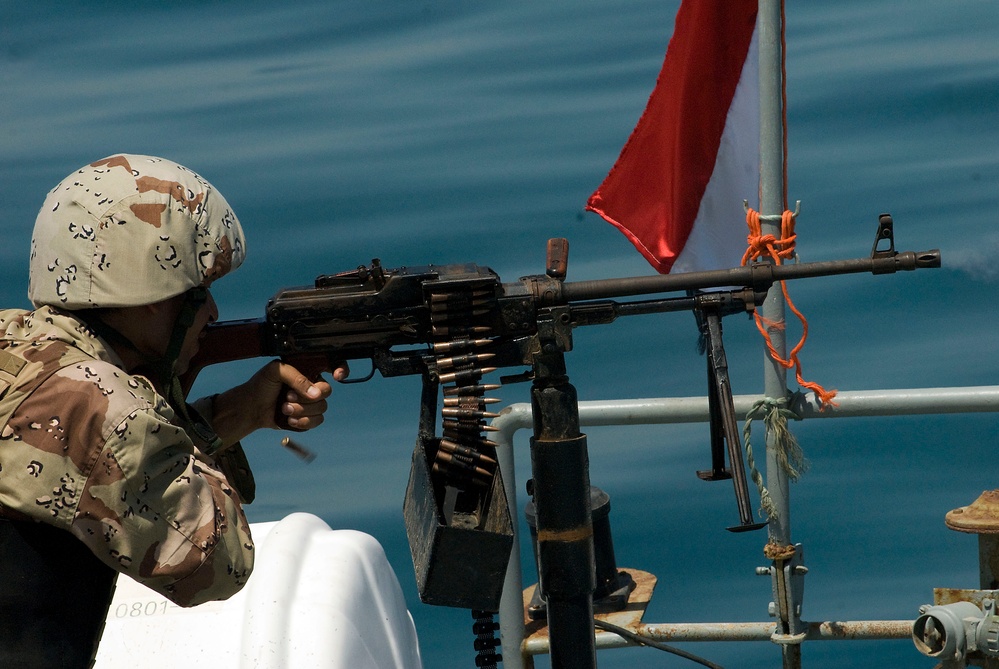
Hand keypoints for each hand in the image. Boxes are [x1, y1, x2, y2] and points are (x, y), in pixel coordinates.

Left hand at [208, 360, 348, 445]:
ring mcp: (310, 402)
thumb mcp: (276, 371)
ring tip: (284, 409)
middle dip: (308, 397)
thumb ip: (297, 377)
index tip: (337, 375)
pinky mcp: (307, 417)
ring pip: (322, 408)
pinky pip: (317, 421)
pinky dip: (303, 422)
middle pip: (327, 391)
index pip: (332, 364)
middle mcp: (311, 384)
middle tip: (288, 396)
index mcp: (307, 369)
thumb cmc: (261, 384)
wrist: (251, 407)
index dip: (341, 368)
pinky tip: (289, 419)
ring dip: (302, 410)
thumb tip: (315, 394)